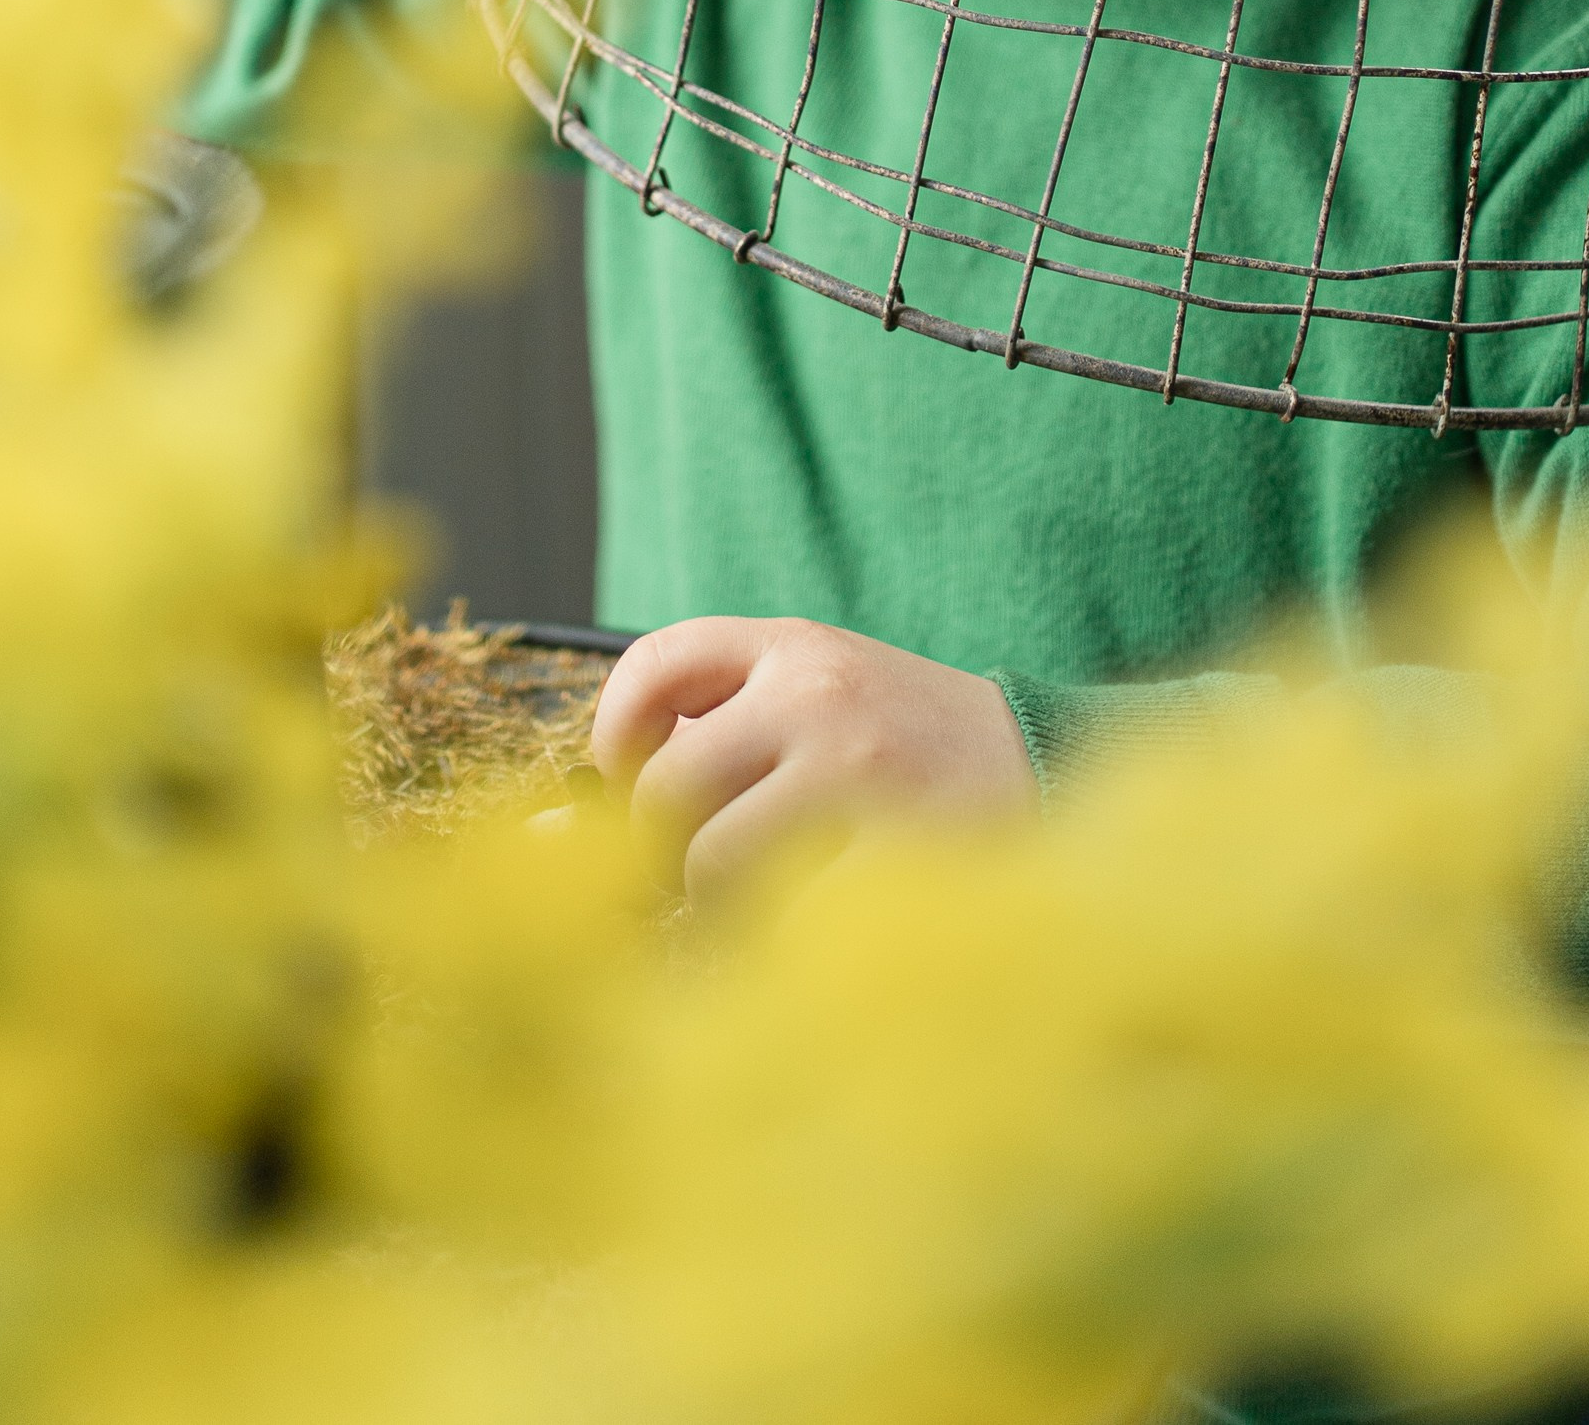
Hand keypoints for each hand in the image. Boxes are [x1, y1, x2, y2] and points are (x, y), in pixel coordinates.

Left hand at [592, 615, 1035, 900]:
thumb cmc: (908, 750)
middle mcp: (819, 695)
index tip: (633, 781)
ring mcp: (859, 775)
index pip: (656, 662)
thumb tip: (538, 837)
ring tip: (775, 897)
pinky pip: (781, 922)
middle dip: (668, 848)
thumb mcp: (817, 706)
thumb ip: (706, 743)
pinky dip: (783, 941)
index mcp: (797, 647)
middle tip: (712, 866)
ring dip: (723, 906)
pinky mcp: (895, 857)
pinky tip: (825, 923)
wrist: (1051, 773)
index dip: (618, 734)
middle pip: (666, 789)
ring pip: (712, 864)